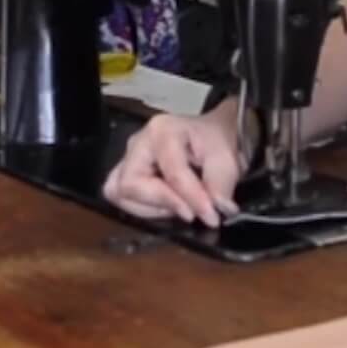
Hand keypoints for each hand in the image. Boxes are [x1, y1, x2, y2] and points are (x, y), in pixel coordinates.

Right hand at [101, 109, 242, 227]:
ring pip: (120, 194)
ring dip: (152, 209)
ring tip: (181, 206)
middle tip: (191, 211)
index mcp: (163, 130)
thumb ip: (221, 183)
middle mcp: (137, 143)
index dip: (192, 199)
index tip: (211, 217)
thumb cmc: (214, 142)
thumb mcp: (226, 157)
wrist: (208, 138)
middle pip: (131, 184)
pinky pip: (123, 200)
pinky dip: (144, 209)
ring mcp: (127, 158)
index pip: (172, 173)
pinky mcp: (124, 174)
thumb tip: (217, 209)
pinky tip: (168, 205)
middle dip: (163, 203)